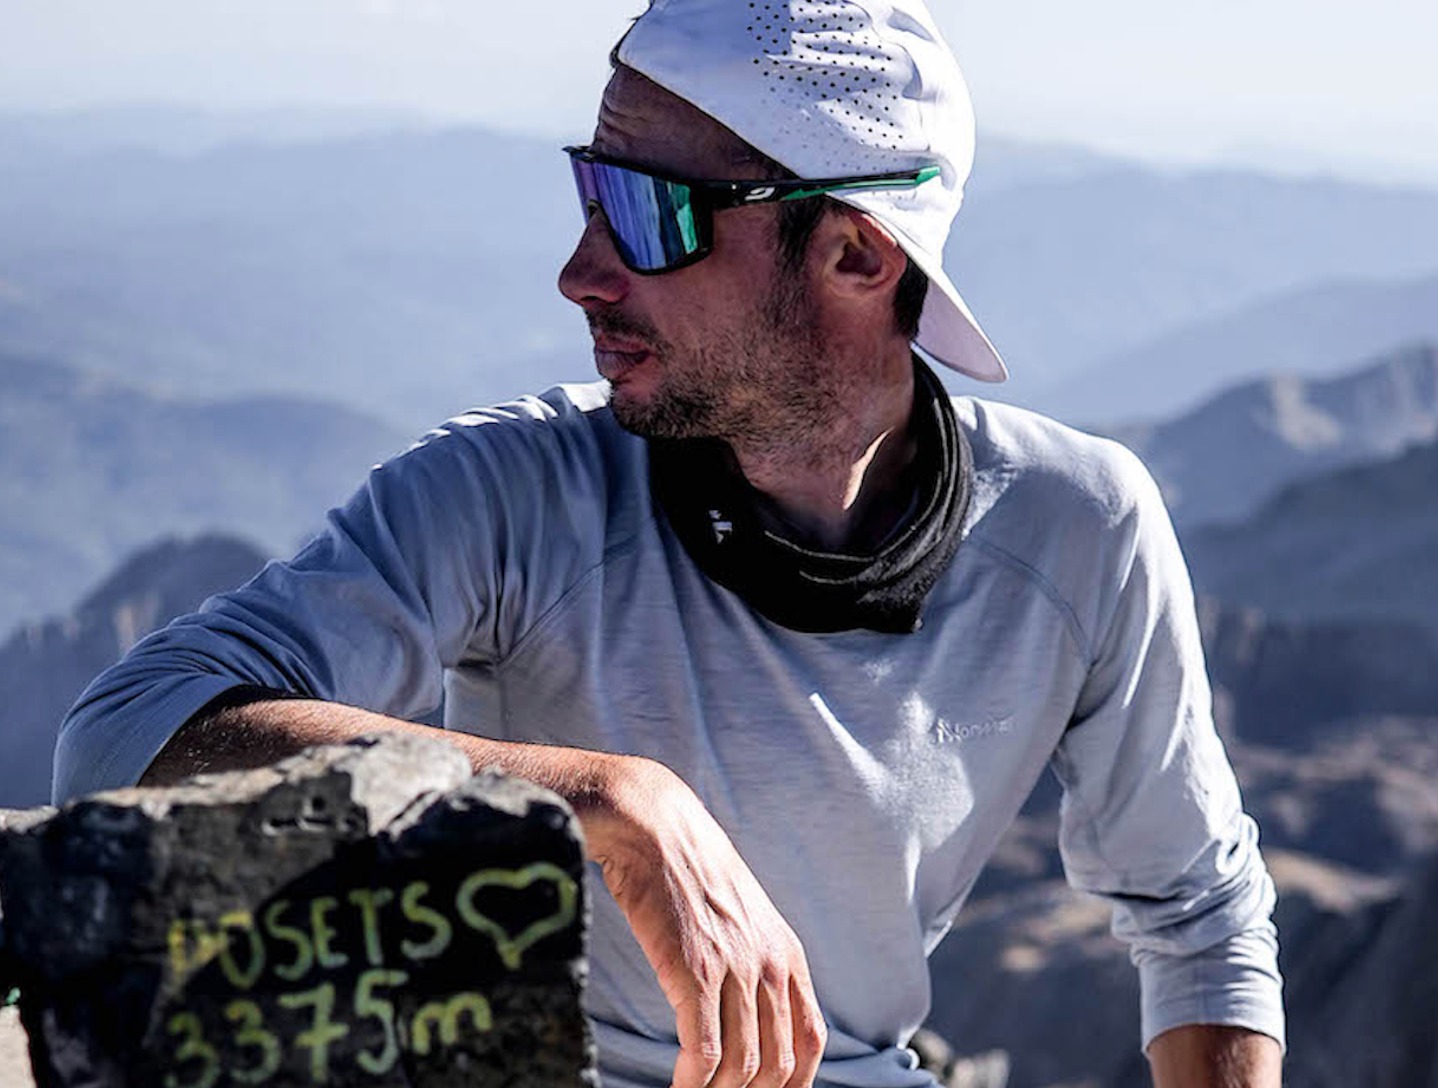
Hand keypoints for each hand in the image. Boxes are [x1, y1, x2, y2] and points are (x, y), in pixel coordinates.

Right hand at [587, 757, 826, 1087]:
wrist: (654, 825)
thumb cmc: (687, 869)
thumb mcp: (741, 913)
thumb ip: (752, 957)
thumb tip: (745, 1006)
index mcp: (786, 953)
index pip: (810, 1039)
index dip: (793, 1083)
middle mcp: (769, 964)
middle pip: (777, 1062)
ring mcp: (734, 967)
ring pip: (741, 1066)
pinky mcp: (695, 970)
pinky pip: (703, 1051)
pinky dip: (692, 1083)